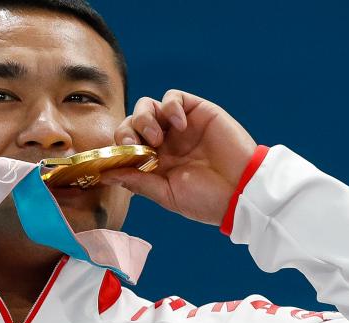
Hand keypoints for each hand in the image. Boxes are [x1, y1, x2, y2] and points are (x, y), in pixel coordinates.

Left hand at [102, 89, 256, 225]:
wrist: (242, 191)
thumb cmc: (207, 199)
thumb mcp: (167, 194)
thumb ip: (137, 182)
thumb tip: (105, 174)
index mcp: (155, 163)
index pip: (125, 146)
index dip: (116, 148)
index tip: (115, 159)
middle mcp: (165, 142)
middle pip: (131, 123)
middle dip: (127, 133)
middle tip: (136, 147)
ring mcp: (180, 126)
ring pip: (147, 106)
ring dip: (144, 118)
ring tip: (157, 138)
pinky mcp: (198, 111)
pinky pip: (174, 96)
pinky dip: (170, 105)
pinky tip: (179, 124)